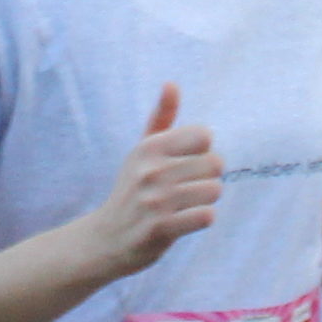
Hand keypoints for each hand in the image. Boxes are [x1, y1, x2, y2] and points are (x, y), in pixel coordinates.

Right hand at [79, 84, 222, 273]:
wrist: (106, 238)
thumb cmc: (132, 190)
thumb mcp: (142, 151)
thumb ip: (161, 117)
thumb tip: (172, 83)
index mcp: (149, 147)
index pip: (204, 135)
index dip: (203, 151)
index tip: (185, 164)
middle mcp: (150, 170)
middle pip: (215, 163)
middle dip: (207, 177)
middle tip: (186, 188)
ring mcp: (155, 201)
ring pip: (214, 190)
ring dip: (206, 201)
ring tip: (184, 205)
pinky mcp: (160, 228)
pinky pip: (206, 216)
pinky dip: (202, 219)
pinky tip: (184, 221)